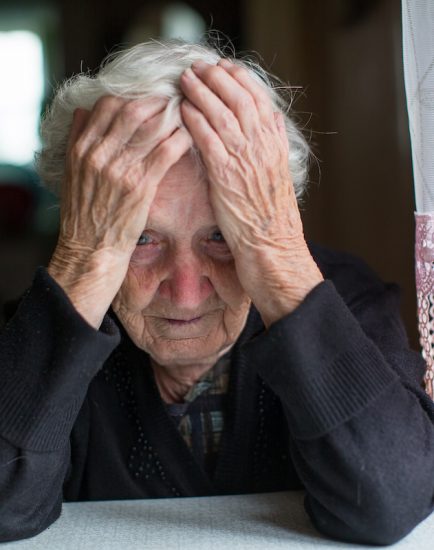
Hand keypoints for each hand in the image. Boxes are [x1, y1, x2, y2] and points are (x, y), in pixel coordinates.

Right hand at [48, 96, 191, 327]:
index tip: (150, 97)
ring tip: (186, 114)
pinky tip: (189, 136)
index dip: (132, 95)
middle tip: (175, 99)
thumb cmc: (83, 213)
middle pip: (132, 109)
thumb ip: (77, 138)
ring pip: (151, 127)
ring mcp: (120, 170)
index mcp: (81, 147)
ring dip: (172, 116)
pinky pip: (165, 152)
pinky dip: (179, 139)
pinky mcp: (140, 187)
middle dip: (157, 100)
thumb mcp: (70, 172)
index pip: (107, 105)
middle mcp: (99, 154)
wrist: (91, 250)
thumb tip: (84, 109)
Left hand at [180, 59, 322, 325]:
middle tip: (198, 66)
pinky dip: (194, 120)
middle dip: (217, 77)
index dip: (239, 78)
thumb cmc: (271, 217)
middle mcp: (262, 145)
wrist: (272, 248)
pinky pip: (208, 139)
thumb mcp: (278, 175)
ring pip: (222, 112)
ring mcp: (245, 159)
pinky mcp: (226, 175)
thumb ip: (272, 145)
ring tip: (185, 80)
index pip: (258, 98)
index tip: (223, 67)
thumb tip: (269, 122)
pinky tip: (182, 109)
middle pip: (238, 98)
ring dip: (201, 92)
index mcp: (275, 143)